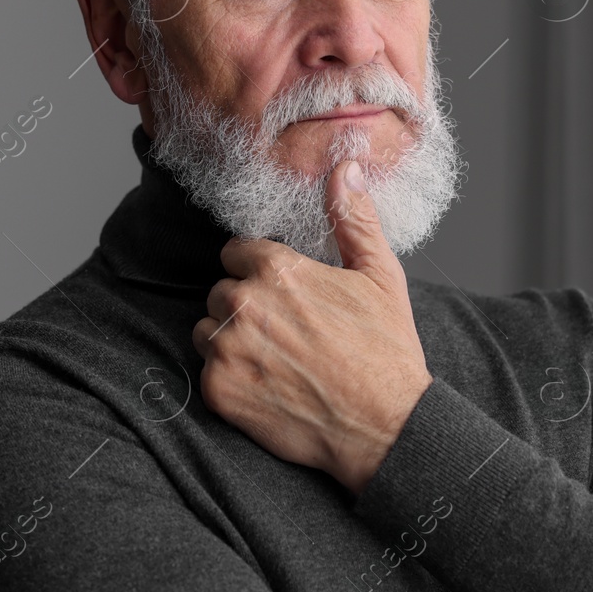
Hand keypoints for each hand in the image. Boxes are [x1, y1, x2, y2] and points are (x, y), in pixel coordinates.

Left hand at [192, 160, 431, 493]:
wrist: (384, 426)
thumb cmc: (386, 350)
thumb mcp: (380, 275)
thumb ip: (353, 217)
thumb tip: (344, 165)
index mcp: (277, 269)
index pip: (236, 252)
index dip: (261, 271)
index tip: (285, 293)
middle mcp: (245, 303)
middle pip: (221, 291)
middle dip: (246, 306)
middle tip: (287, 332)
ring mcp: (228, 349)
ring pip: (207, 329)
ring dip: (232, 340)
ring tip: (276, 358)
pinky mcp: (219, 390)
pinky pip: (206, 370)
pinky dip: (230, 378)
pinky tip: (268, 385)